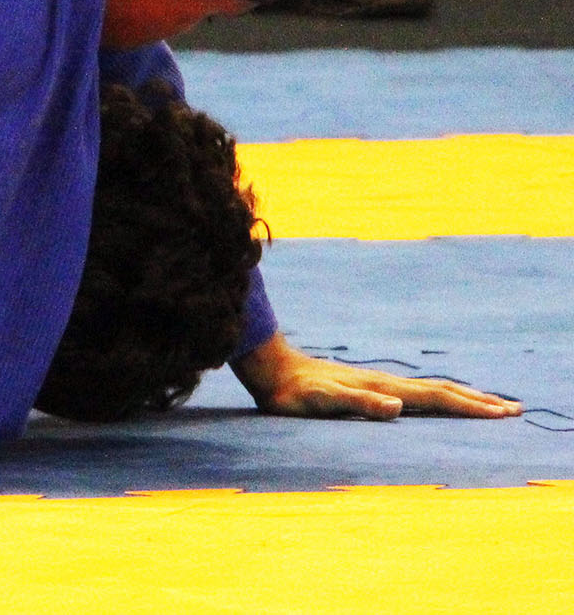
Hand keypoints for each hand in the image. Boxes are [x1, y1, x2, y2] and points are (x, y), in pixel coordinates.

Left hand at [231, 332, 522, 420]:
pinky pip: (412, 391)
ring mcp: (376, 382)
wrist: (269, 367)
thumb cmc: (291, 391)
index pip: (434, 399)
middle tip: (513, 409)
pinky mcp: (366, 385)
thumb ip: (358, 403)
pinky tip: (434, 400)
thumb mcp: (320, 401)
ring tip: (486, 402)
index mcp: (381, 388)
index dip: (468, 407)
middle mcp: (383, 382)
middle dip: (476, 400)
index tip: (502, 414)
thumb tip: (397, 406)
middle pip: (440, 390)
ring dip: (461, 396)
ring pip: (428, 389)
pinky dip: (436, 396)